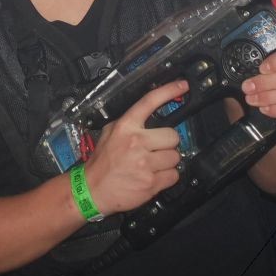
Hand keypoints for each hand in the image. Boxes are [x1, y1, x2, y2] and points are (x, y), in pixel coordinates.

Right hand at [83, 78, 187, 216]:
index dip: (169, 91)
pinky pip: (174, 175)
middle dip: (168, 144)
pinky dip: (167, 177)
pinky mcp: (151, 183)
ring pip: (176, 157)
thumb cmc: (102, 161)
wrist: (92, 190)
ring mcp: (145, 164)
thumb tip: (150, 114)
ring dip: (167, 162)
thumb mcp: (109, 133)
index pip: (149, 102)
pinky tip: (154, 177)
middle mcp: (136, 142)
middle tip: (156, 150)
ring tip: (153, 165)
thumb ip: (129, 123)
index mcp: (125, 127)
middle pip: (173, 136)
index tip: (183, 85)